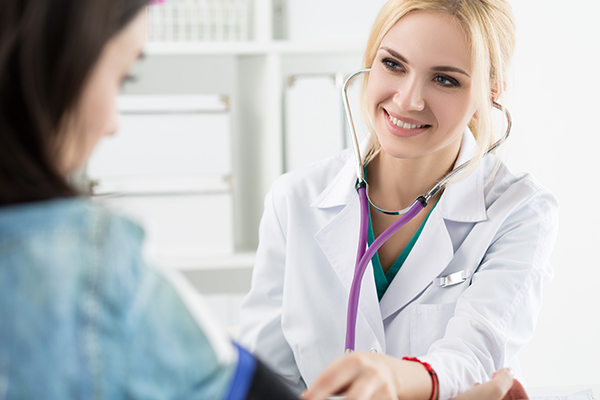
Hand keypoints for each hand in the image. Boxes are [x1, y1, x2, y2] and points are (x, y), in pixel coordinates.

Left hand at [301, 352, 432, 399]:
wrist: (392, 371)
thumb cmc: (362, 370)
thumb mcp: (345, 367)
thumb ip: (328, 380)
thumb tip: (308, 396)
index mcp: (355, 361)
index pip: (330, 379)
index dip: (316, 393)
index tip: (306, 399)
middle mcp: (371, 374)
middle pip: (352, 398)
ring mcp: (384, 390)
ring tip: (344, 399)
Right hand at [451, 369, 528, 399]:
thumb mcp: (492, 389)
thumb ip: (505, 379)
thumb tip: (509, 372)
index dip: (520, 388)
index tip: (511, 378)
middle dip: (506, 387)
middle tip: (498, 377)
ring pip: (494, 399)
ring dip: (493, 389)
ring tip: (486, 381)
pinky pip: (483, 399)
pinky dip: (482, 394)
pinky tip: (475, 387)